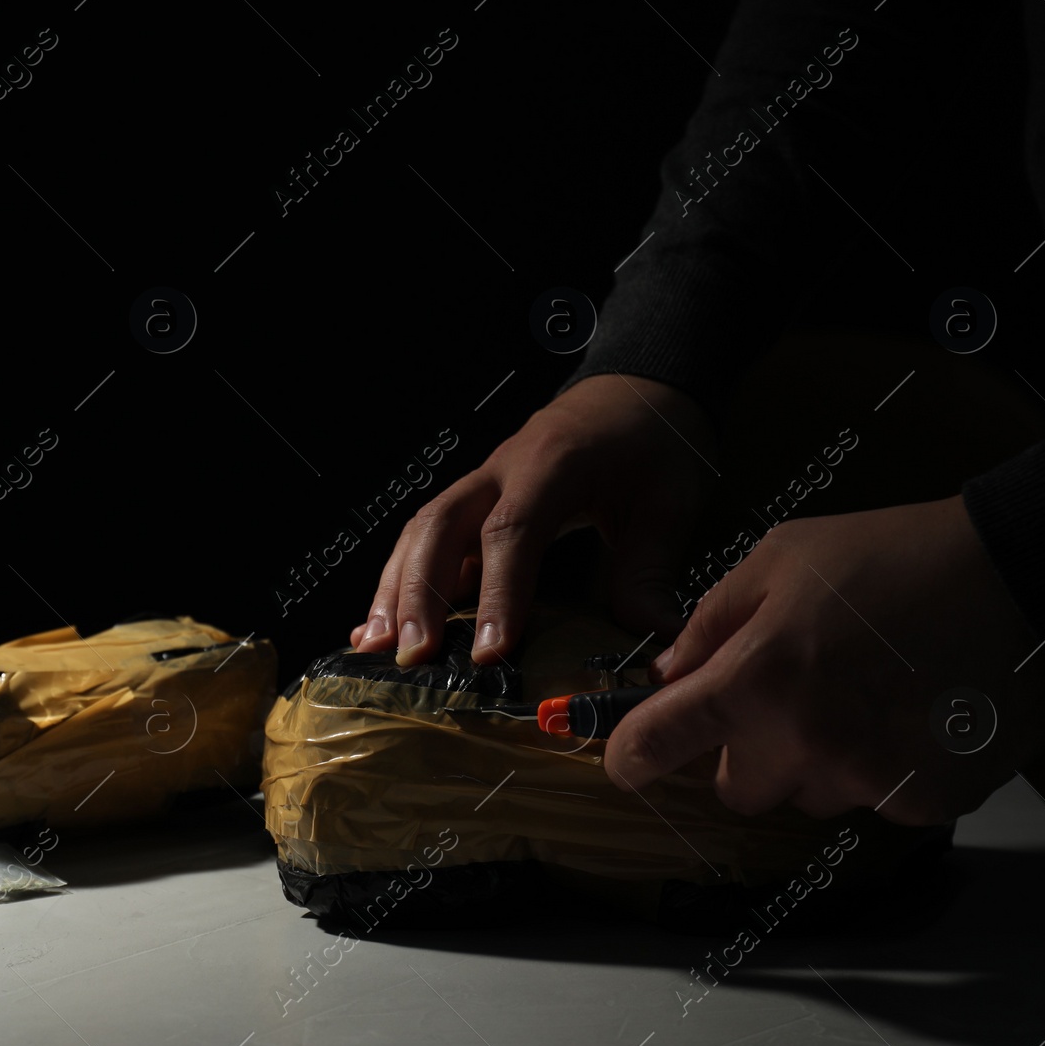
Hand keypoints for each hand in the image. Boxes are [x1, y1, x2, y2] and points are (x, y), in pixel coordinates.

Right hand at [350, 373, 716, 665]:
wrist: (636, 391)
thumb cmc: (649, 442)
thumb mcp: (667, 504)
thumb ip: (649, 573)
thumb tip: (653, 646)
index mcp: (552, 463)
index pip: (512, 529)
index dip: (497, 592)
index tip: (490, 650)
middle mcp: (502, 469)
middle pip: (441, 525)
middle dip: (420, 593)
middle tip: (413, 654)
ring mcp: (481, 482)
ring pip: (421, 530)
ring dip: (396, 589)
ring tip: (376, 645)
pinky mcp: (475, 500)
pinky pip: (426, 538)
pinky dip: (401, 580)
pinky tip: (383, 623)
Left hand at [604, 496, 1044, 824]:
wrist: (1019, 579)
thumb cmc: (890, 556)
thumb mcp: (778, 558)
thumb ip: (710, 623)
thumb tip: (667, 676)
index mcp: (756, 680)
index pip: (659, 745)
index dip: (632, 755)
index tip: (629, 759)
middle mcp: (806, 744)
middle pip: (736, 788)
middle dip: (746, 750)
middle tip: (787, 695)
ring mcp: (869, 780)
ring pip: (806, 796)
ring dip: (815, 761)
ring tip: (861, 693)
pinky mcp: (925, 802)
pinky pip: (871, 801)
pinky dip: (879, 768)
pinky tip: (906, 714)